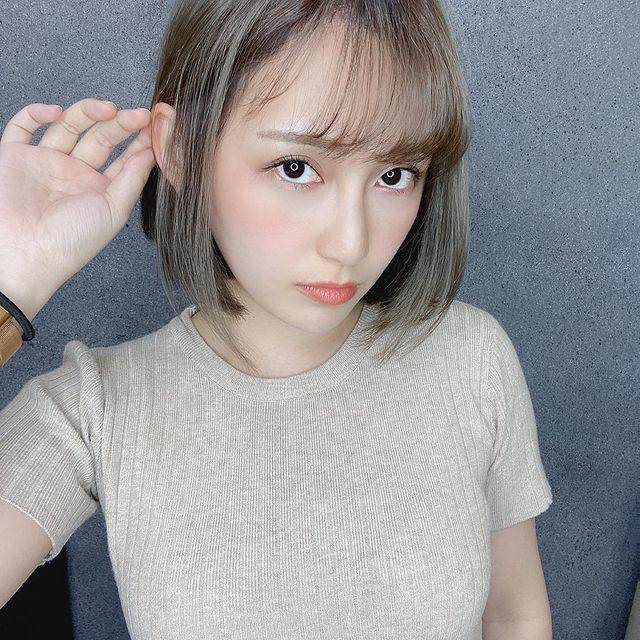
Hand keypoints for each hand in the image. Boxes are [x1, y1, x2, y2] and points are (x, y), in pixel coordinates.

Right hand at [0, 97, 156, 297]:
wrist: (25, 254)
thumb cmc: (70, 243)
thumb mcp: (114, 211)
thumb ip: (132, 180)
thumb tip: (151, 152)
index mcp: (99, 189)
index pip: (123, 157)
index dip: (139, 140)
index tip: (156, 125)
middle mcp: (74, 174)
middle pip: (100, 137)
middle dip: (120, 123)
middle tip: (139, 114)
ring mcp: (46, 163)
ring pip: (68, 126)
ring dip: (88, 112)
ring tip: (107, 108)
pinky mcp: (16, 156)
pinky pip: (24, 126)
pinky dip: (37, 113)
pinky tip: (57, 111)